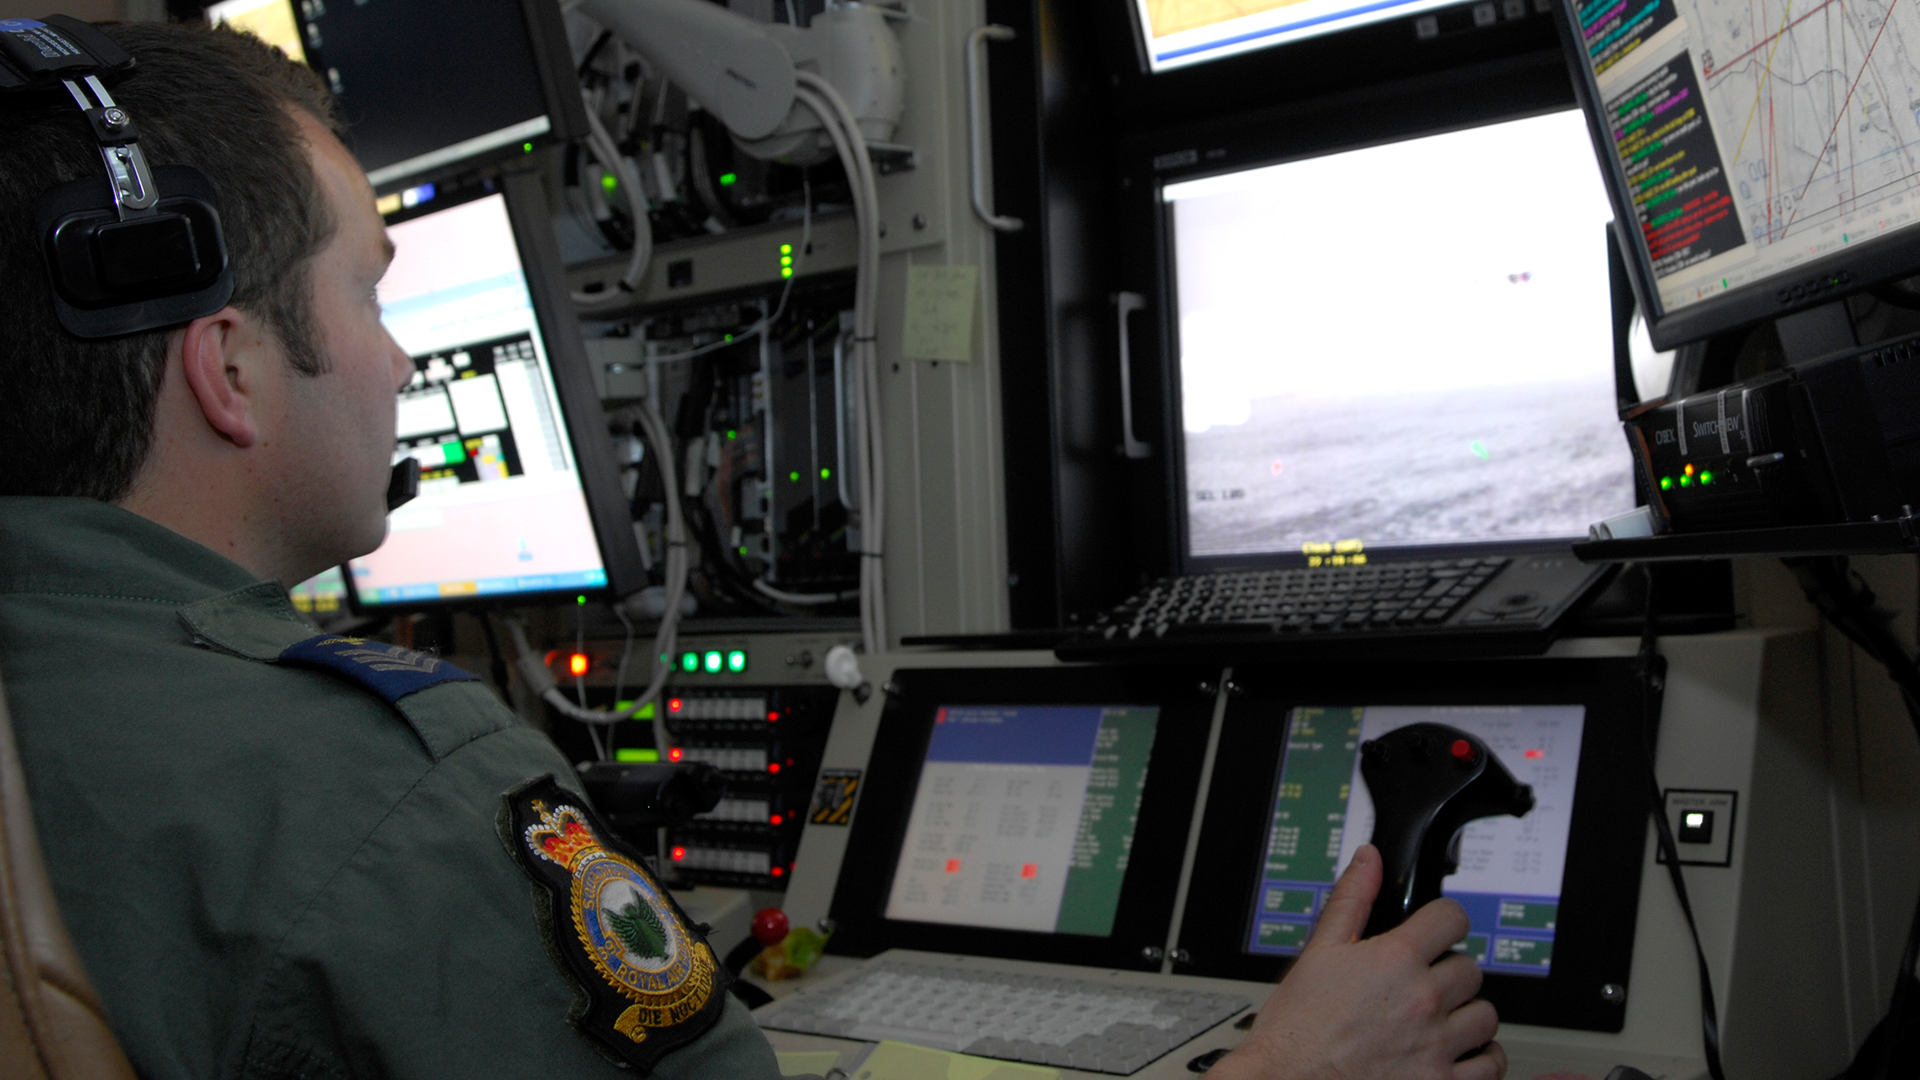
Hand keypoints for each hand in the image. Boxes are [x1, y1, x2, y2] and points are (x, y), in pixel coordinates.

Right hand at [1208, 845, 1505, 1079]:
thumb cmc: (1297, 1029)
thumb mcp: (1318, 953)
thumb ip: (1351, 900)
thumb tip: (1369, 860)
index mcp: (1395, 960)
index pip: (1453, 918)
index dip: (1443, 922)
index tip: (1437, 934)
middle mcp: (1423, 1000)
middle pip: (1471, 968)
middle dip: (1449, 973)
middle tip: (1422, 986)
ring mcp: (1437, 1046)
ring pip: (1486, 1017)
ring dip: (1467, 1016)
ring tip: (1439, 1022)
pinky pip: (1492, 1064)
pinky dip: (1480, 1059)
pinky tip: (1455, 1054)